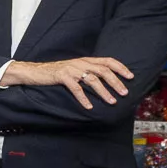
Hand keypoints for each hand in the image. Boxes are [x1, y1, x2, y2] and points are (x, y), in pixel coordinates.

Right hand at [3, 54, 134, 108]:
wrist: (35, 72)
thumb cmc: (56, 73)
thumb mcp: (75, 69)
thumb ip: (88, 71)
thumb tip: (105, 81)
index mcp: (86, 60)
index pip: (108, 61)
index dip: (121, 68)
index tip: (131, 77)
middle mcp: (81, 63)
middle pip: (103, 71)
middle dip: (116, 82)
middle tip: (125, 93)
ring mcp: (71, 69)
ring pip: (93, 79)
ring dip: (104, 91)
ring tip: (112, 101)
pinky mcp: (62, 76)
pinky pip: (76, 88)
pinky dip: (84, 98)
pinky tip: (89, 107)